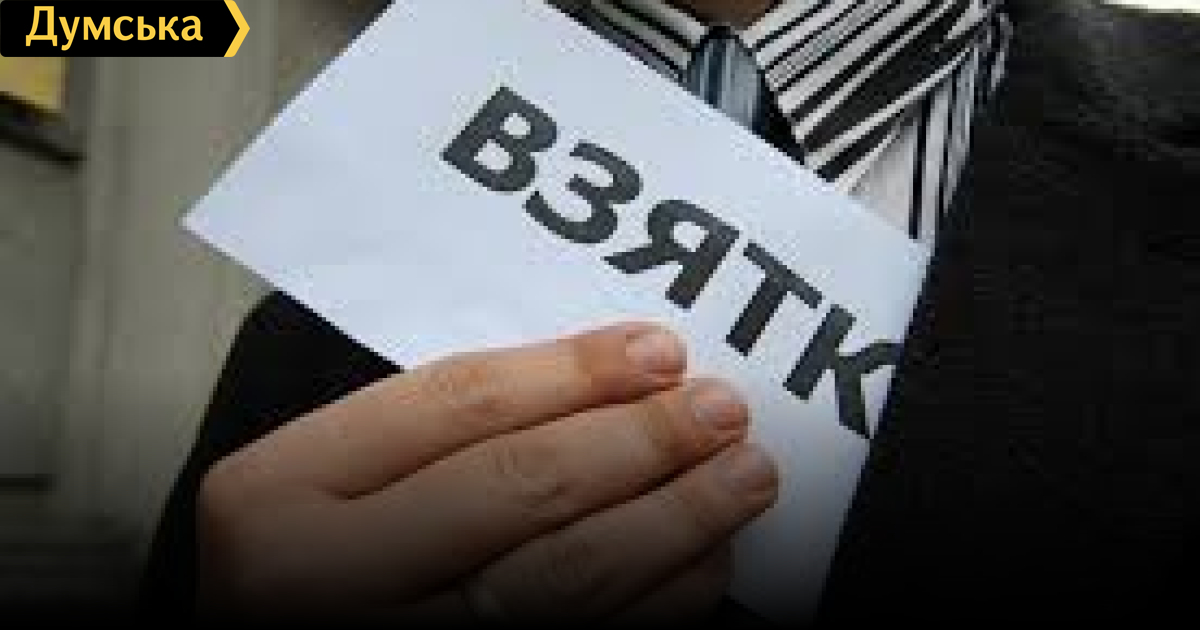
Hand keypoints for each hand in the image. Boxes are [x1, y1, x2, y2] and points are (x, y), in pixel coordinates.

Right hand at [197, 323, 777, 622]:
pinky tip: (701, 562)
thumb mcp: (327, 478)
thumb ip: (428, 433)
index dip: (572, 374)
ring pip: (561, 583)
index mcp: (283, 491)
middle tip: (719, 410)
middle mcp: (326, 579)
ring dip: (673, 522)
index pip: (453, 406)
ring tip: (740, 475)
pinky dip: (657, 606)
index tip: (656, 351)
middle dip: (639, 443)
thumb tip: (600, 380)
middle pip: (517, 489)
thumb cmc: (302, 559)